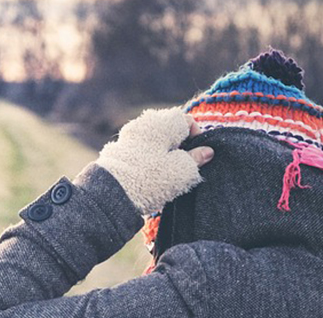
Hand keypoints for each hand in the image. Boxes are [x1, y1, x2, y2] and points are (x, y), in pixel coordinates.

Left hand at [96, 107, 213, 215]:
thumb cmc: (153, 178)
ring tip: (168, 174)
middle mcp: (145, 122)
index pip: (187, 121)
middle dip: (180, 146)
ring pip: (155, 140)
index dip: (197, 137)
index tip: (199, 156)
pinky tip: (151, 175)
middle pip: (170, 130)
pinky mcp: (119, 149)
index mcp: (164, 121)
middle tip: (184, 167)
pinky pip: (141, 149)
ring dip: (164, 153)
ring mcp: (129, 134)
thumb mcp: (183, 170)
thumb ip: (197, 158)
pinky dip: (149, 158)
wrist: (113, 192)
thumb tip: (209, 151)